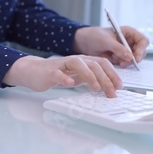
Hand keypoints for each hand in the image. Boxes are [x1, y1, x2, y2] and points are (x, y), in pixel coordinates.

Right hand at [2, 55, 122, 97]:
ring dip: (89, 76)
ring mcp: (62, 65)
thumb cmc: (55, 74)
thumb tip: (106, 87)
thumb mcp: (76, 77)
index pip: (102, 64)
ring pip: (78, 65)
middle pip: (94, 65)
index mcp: (83, 61)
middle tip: (111, 93)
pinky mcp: (50, 71)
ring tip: (95, 88)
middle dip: (105, 79)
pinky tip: (70, 84)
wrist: (33, 71)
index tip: (119, 87)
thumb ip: (89, 79)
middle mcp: (74, 60)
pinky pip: (58, 73)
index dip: (112, 74)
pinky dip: (64, 77)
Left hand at [73, 26, 148, 66]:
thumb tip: (130, 57)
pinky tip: (112, 59)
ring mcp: (124, 50)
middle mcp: (129, 41)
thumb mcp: (106, 41)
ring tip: (114, 58)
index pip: (143, 41)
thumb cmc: (94, 36)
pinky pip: (124, 62)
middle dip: (133, 58)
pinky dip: (120, 63)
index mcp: (129, 32)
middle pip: (140, 52)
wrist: (83, 42)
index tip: (135, 58)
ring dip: (125, 61)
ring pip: (133, 59)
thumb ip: (118, 48)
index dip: (141, 50)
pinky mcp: (119, 57)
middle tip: (124, 63)